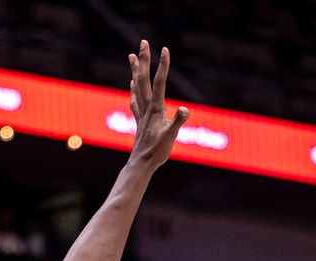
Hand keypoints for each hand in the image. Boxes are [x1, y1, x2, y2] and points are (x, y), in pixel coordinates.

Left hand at [128, 40, 188, 170]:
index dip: (163, 66)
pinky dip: (133, 89)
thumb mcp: (171, 137)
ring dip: (134, 70)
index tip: (165, 49)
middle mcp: (146, 108)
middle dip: (144, 60)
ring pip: (136, 86)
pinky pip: (135, 100)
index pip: (160, 83)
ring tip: (130, 55)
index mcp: (156, 109)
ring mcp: (141, 113)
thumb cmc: (157, 152)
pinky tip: (132, 83)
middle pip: (143, 79)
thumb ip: (178, 122)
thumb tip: (185, 109)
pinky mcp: (139, 120)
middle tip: (143, 42)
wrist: (141, 164)